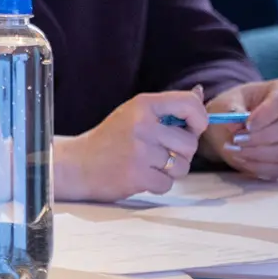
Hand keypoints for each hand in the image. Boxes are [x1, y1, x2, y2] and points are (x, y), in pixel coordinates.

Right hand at [58, 90, 206, 200]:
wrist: (77, 165)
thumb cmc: (109, 139)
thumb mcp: (134, 114)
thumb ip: (166, 108)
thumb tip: (200, 94)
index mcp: (143, 105)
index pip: (189, 104)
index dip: (200, 119)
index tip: (193, 129)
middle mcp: (143, 124)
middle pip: (190, 143)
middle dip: (182, 153)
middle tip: (160, 153)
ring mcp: (141, 151)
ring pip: (182, 166)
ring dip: (170, 171)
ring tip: (149, 165)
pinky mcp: (138, 175)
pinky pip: (168, 183)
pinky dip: (158, 184)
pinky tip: (141, 177)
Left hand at [205, 79, 277, 179]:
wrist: (232, 126)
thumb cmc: (233, 107)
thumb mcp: (227, 102)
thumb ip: (231, 110)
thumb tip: (235, 125)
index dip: (266, 113)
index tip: (247, 124)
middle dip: (261, 136)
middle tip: (236, 139)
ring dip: (257, 153)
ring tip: (234, 149)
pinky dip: (258, 166)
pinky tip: (242, 159)